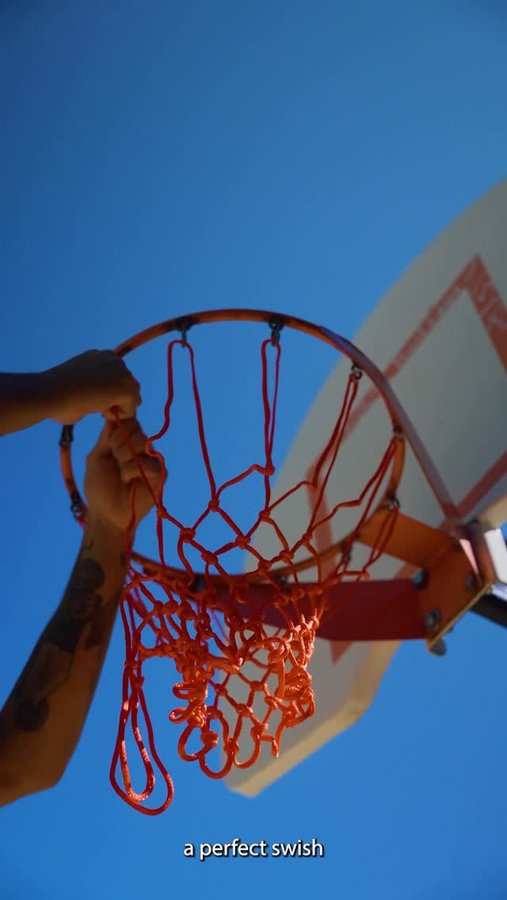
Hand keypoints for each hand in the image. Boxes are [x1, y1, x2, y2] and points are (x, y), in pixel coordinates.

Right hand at [45, 350, 140, 424]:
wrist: (50, 391)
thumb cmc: (56, 395)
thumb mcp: (77, 383)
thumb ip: (92, 387)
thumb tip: (94, 401)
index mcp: (99, 355)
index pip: (116, 377)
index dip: (107, 392)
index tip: (90, 396)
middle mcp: (112, 358)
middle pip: (127, 384)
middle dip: (115, 399)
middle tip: (93, 404)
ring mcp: (121, 370)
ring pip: (132, 396)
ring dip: (117, 406)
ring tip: (96, 406)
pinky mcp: (126, 385)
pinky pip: (132, 406)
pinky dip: (119, 414)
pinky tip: (100, 409)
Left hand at [84, 418, 162, 533]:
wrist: (106, 513)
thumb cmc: (99, 487)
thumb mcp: (97, 456)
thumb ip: (107, 436)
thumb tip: (114, 413)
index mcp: (126, 442)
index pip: (130, 421)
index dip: (119, 430)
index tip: (109, 445)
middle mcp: (141, 449)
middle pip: (137, 431)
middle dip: (120, 446)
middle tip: (115, 462)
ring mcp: (152, 460)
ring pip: (144, 444)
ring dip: (126, 460)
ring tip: (121, 475)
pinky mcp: (160, 475)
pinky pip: (151, 463)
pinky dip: (135, 472)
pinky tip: (130, 482)